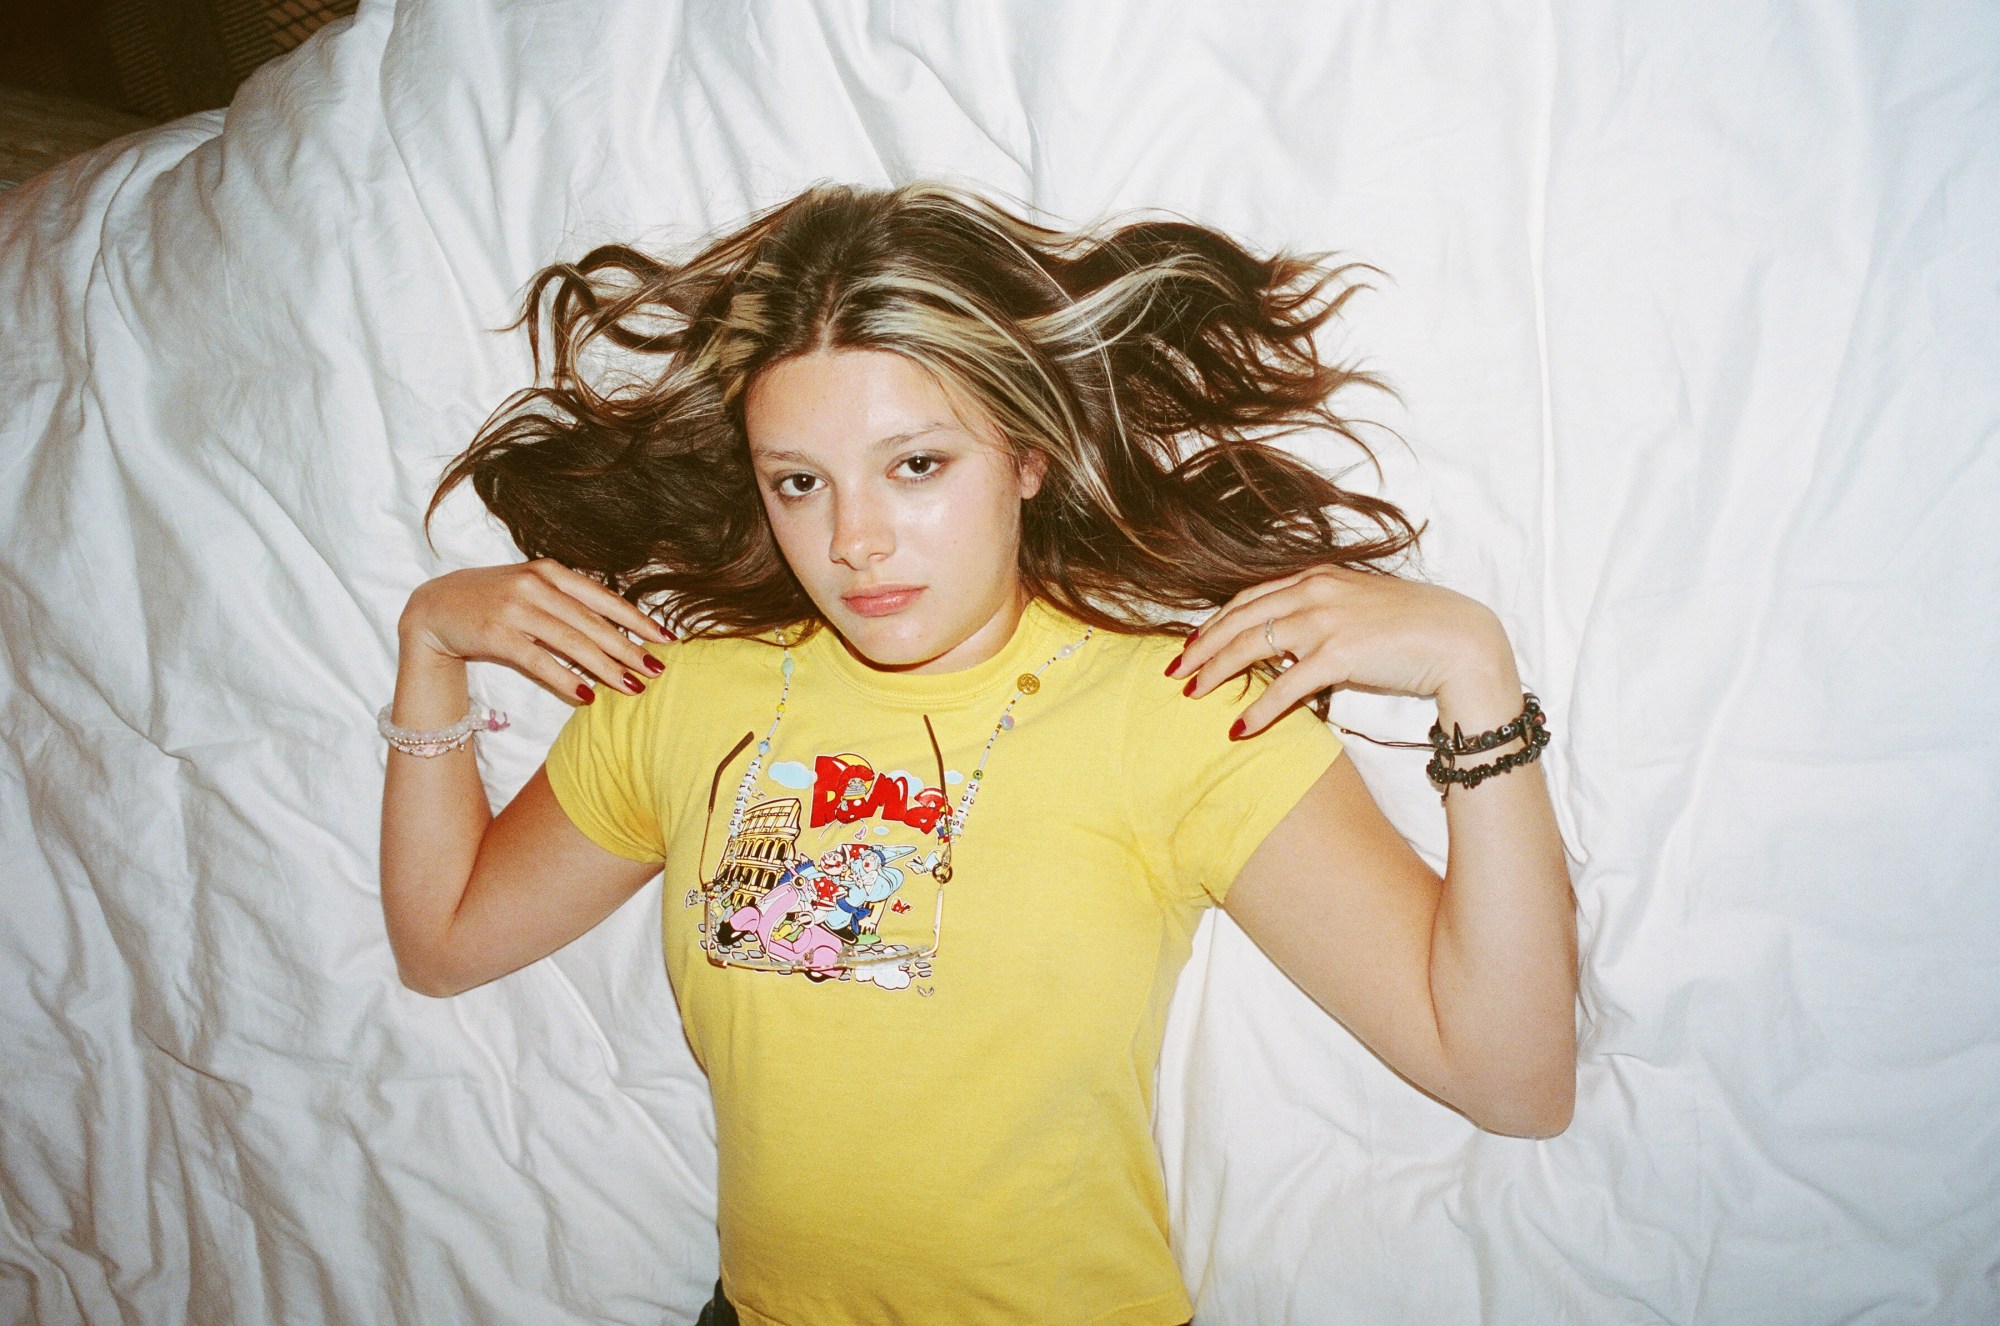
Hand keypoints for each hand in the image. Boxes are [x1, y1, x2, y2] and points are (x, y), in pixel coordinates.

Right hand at [398, 559, 674, 703]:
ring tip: (632, 687)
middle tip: (657, 670)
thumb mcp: (530, 588)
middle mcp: (536, 585)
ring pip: (572, 642)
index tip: (667, 639)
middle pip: (593, 623)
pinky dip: (566, 679)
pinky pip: (540, 661)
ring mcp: (516, 609)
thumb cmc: (491, 601)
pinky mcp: (497, 634)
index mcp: (549, 571)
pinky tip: (587, 695)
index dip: (638, 619)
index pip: (604, 597)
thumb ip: (568, 601)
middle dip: (629, 649)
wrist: (433, 608)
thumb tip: (617, 629)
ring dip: (606, 668)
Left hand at [1166, 565, 1517, 736]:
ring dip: (1217, 673)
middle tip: (1176, 671)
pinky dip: (1258, 708)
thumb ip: (1326, 616)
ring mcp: (1327, 620)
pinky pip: (1285, 685)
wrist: (1462, 639)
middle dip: (1204, 647)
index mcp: (1320, 576)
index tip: (1194, 643)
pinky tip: (1239, 727)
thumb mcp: (1362, 608)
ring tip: (1192, 695)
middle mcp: (1318, 591)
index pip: (1252, 598)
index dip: (1218, 622)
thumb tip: (1295, 642)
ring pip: (1253, 647)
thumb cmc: (1417, 629)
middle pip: (1241, 619)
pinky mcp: (1340, 654)